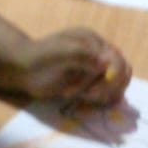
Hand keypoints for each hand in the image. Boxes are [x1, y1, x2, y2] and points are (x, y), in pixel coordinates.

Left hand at [15, 29, 130, 106]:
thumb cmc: (40, 59)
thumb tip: (106, 64)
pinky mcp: (88, 87)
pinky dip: (98, 103)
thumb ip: (84, 55)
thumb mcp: (62, 52)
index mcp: (94, 43)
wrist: (24, 70)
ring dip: (102, 96)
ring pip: (115, 88)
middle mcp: (99, 56)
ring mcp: (94, 73)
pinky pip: (104, 97)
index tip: (94, 90)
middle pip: (122, 74)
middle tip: (87, 96)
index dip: (112, 77)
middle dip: (108, 88)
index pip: (118, 60)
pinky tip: (82, 104)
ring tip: (80, 98)